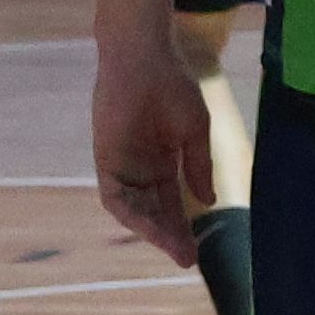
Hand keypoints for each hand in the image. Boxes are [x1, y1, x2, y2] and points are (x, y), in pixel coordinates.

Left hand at [91, 26, 218, 264]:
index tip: (197, 250)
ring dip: (153, 231)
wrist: (143, 57)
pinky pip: (115, 197)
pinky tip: (151, 228)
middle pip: (154, 211)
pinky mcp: (106, 159)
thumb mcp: (194, 131)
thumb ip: (199, 166)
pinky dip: (131, 214)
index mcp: (162, 160)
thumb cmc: (171, 84)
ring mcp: (122, 164)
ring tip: (175, 249)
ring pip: (134, 210)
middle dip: (170, 236)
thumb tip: (208, 201)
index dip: (183, 227)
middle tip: (189, 258)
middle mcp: (140, 167)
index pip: (171, 202)